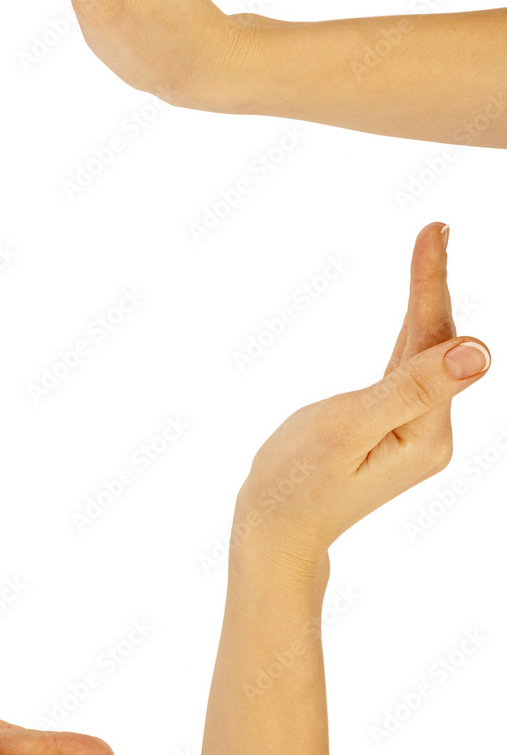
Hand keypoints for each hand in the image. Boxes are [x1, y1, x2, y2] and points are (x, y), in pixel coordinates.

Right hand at [234, 222, 490, 568]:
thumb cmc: (298, 482)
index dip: (433, 284)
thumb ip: (410, 389)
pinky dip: (409, 332)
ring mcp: (412, 431)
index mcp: (427, 432)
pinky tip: (415, 313)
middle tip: (435, 227)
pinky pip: (406, 369)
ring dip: (425, 301)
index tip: (435, 231)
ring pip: (423, 353)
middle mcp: (431, 431)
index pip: (436, 343)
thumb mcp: (348, 429)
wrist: (276, 527)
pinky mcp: (391, 428)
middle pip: (437, 343)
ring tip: (429, 250)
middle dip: (434, 283)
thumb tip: (478, 353)